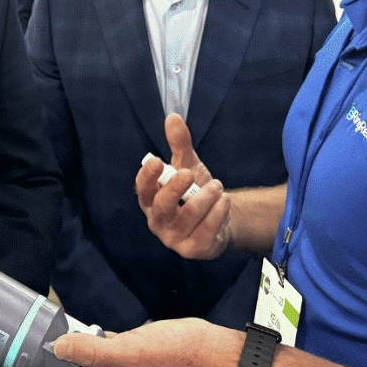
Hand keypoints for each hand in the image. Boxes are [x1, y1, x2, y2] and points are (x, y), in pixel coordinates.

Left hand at [3, 320, 233, 366]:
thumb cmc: (180, 358)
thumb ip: (93, 350)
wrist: (215, 357)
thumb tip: (59, 347)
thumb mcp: (131, 352)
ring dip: (62, 362)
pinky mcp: (132, 360)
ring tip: (41, 346)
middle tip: (19, 362)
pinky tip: (77, 334)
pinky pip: (101, 357)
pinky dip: (85, 348)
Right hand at [136, 114, 231, 259]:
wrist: (220, 218)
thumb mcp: (188, 165)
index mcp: (151, 200)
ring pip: (189, 216)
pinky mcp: (193, 249)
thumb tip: (173, 117)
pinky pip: (206, 229)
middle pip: (162, 206)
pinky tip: (224, 201)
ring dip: (206, 196)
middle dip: (175, 188)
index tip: (158, 161)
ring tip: (217, 185)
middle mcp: (158, 221)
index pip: (142, 189)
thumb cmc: (195, 191)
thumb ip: (179, 144)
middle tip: (190, 173)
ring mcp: (174, 238)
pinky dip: (218, 211)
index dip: (147, 176)